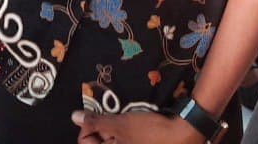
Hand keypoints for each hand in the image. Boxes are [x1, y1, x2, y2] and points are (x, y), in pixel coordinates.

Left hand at [72, 110, 204, 143]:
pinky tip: (134, 123)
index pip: (85, 143)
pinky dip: (125, 132)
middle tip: (112, 116)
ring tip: (124, 119)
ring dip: (114, 129)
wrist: (183, 135)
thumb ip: (97, 122)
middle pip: (100, 142)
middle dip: (102, 128)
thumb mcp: (120, 124)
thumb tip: (74, 116)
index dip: (87, 129)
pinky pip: (125, 140)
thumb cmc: (149, 133)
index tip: (97, 116)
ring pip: (113, 141)